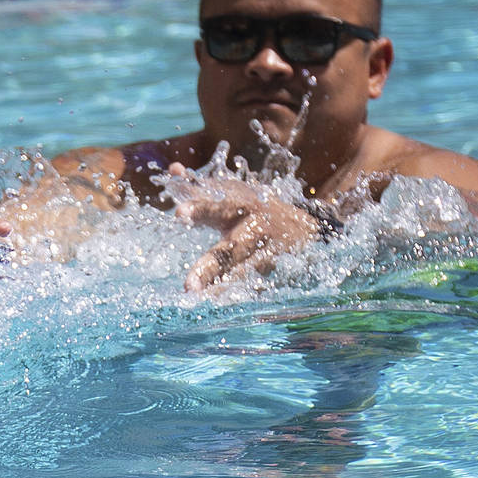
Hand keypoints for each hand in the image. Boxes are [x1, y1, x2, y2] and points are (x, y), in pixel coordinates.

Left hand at [167, 163, 318, 292]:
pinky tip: (222, 307)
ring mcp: (267, 255)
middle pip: (230, 250)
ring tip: (202, 301)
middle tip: (188, 287)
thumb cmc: (254, 206)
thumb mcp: (230, 192)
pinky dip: (242, 297)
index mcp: (241, 206)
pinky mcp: (275, 274)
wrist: (305, 226)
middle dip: (210, 267)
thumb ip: (198, 186)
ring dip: (224, 289)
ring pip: (244, 274)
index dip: (199, 209)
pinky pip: (257, 289)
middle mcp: (254, 231)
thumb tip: (172, 169)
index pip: (217, 207)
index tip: (178, 214)